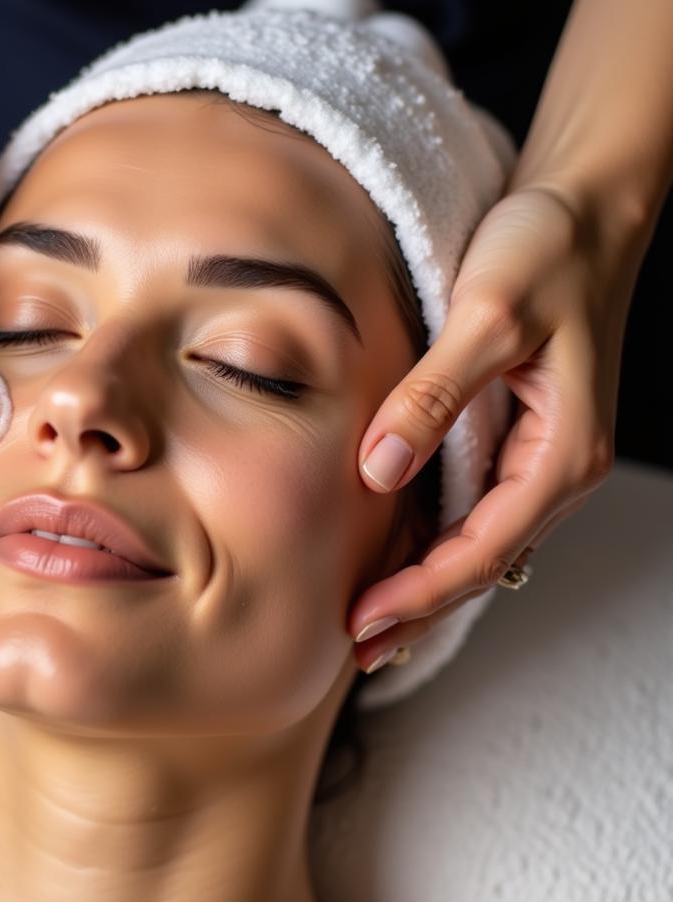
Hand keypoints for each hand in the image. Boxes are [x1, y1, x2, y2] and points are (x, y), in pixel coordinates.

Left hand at [348, 184, 642, 668]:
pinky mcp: (522, 440)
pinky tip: (403, 562)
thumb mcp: (486, 316)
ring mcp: (543, 458)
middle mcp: (558, 467)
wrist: (588, 210)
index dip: (420, 591)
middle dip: (419, 609)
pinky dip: (438, 546)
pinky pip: (478, 512)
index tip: (362, 620)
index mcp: (562, 452)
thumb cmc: (546, 252)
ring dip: (426, 587)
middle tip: (357, 648)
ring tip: (372, 625)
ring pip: (480, 545)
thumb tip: (378, 469)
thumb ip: (433, 396)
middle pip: (482, 563)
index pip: (481, 548)